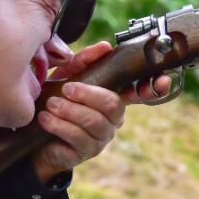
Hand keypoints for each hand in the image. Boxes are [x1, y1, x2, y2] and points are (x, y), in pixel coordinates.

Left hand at [31, 41, 172, 182]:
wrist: (36, 133)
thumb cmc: (56, 100)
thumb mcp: (67, 76)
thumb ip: (84, 61)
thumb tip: (104, 47)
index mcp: (114, 96)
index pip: (141, 92)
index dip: (154, 88)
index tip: (163, 79)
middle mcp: (114, 118)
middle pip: (111, 104)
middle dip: (87, 94)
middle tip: (66, 88)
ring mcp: (102, 136)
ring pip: (94, 121)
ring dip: (69, 111)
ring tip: (51, 104)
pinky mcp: (87, 151)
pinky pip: (78, 137)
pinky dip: (59, 125)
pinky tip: (46, 119)